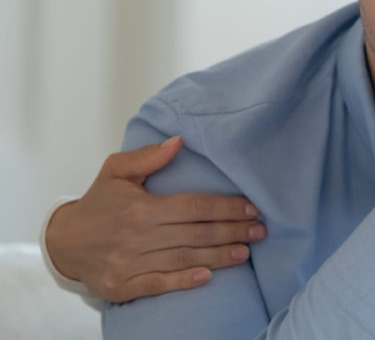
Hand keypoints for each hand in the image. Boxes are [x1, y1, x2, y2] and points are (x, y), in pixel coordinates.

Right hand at [45, 137, 265, 302]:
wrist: (62, 242)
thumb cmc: (98, 202)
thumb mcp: (116, 171)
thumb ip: (148, 157)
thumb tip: (179, 141)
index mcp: (139, 207)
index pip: (193, 206)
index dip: (226, 207)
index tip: (252, 208)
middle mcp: (135, 235)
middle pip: (195, 233)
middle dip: (232, 231)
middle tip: (261, 230)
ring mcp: (128, 263)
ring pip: (183, 259)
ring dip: (218, 256)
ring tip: (246, 252)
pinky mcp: (121, 286)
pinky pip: (158, 284)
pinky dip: (183, 281)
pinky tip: (207, 276)